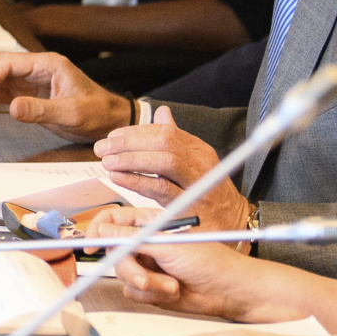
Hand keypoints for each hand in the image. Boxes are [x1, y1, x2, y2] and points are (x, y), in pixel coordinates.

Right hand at [0, 51, 130, 139]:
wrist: (110, 120)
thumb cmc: (98, 111)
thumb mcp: (72, 113)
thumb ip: (41, 110)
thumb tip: (12, 108)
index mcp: (47, 64)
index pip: (8, 62)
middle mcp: (36, 68)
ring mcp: (30, 80)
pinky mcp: (27, 94)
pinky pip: (0, 91)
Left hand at [94, 107, 249, 225]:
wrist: (234, 223)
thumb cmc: (208, 192)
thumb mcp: (195, 161)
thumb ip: (175, 138)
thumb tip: (161, 112)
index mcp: (198, 148)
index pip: (164, 131)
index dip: (135, 132)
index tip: (112, 137)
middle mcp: (200, 161)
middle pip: (163, 142)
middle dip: (129, 142)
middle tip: (102, 148)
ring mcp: (198, 182)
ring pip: (164, 162)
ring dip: (131, 160)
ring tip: (108, 162)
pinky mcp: (191, 204)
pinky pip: (162, 188)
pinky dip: (137, 181)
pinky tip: (119, 178)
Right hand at [107, 208, 295, 318]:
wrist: (229, 292)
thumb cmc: (211, 262)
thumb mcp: (169, 247)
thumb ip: (133, 239)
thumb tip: (103, 231)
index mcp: (150, 224)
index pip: (113, 220)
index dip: (99, 229)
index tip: (92, 243)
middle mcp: (146, 244)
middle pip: (114, 252)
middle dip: (130, 268)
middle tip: (144, 278)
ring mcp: (147, 266)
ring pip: (122, 275)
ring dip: (146, 283)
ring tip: (170, 284)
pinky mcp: (151, 287)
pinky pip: (133, 292)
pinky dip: (151, 295)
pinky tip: (171, 292)